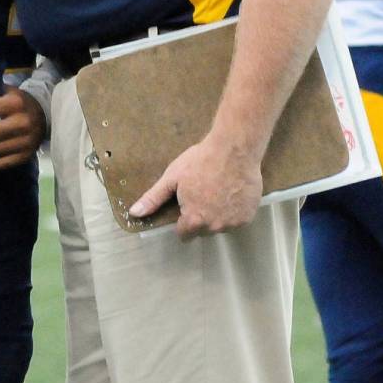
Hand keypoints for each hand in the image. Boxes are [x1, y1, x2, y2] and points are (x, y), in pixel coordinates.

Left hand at [128, 133, 262, 238]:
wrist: (234, 148)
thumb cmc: (201, 161)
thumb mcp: (172, 177)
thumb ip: (154, 198)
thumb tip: (134, 213)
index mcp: (195, 220)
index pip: (184, 234)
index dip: (182, 220)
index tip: (186, 204)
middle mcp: (215, 226)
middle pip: (202, 230)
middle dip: (200, 216)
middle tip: (202, 192)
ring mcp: (234, 222)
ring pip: (220, 225)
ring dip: (217, 214)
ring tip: (217, 189)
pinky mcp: (248, 216)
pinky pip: (236, 219)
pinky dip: (233, 210)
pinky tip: (231, 191)